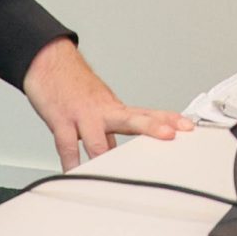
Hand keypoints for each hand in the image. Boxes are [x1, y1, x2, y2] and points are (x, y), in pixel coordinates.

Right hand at [21, 38, 191, 169]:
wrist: (48, 61)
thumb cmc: (74, 85)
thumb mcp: (98, 105)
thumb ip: (109, 131)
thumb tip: (117, 152)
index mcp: (114, 108)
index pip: (147, 113)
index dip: (168, 119)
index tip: (188, 126)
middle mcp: (103, 111)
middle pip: (131, 120)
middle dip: (151, 128)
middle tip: (170, 135)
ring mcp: (82, 115)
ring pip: (98, 139)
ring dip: (107, 156)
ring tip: (120, 171)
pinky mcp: (61, 120)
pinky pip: (67, 146)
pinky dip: (72, 163)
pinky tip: (75, 174)